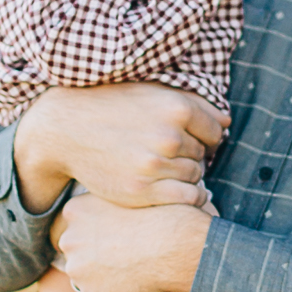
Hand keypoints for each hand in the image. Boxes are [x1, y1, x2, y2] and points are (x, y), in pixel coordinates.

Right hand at [11, 81, 225, 214]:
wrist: (65, 129)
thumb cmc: (112, 107)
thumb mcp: (151, 93)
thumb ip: (192, 104)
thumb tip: (226, 122)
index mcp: (176, 107)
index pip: (216, 131)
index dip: (205, 137)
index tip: (189, 140)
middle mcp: (168, 136)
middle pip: (203, 154)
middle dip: (189, 155)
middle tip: (164, 153)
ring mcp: (154, 166)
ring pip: (195, 176)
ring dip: (185, 175)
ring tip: (160, 168)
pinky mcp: (142, 191)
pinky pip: (187, 198)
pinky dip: (188, 197)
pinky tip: (170, 188)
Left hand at [55, 186, 213, 291]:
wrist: (177, 246)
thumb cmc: (162, 216)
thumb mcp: (128, 197)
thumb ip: (104, 204)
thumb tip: (102, 213)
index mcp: (75, 211)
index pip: (68, 226)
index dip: (90, 234)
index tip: (109, 238)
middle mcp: (70, 240)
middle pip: (75, 253)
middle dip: (93, 257)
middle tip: (123, 255)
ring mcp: (78, 269)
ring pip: (86, 277)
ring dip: (103, 277)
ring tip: (132, 268)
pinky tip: (135, 283)